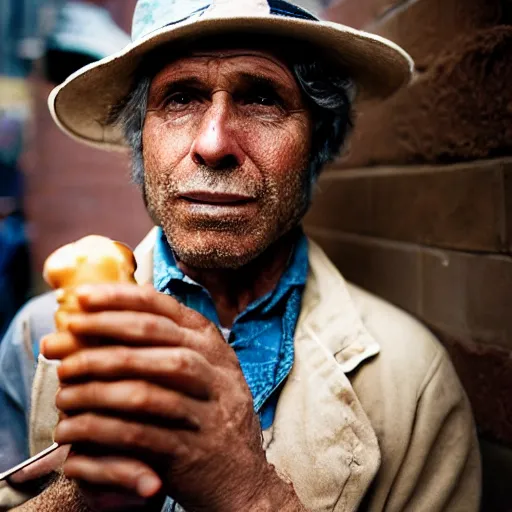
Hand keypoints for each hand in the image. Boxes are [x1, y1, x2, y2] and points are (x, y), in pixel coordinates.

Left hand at [42, 284, 285, 510]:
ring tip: (64, 382)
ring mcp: (206, 408)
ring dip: (96, 383)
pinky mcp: (191, 448)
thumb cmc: (209, 412)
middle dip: (102, 332)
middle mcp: (214, 368)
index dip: (119, 298)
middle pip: (153, 337)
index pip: (163, 308)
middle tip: (63, 337)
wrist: (241, 474)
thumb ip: (168, 343)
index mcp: (211, 343)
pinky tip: (74, 427)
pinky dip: (100, 429)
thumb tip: (110, 316)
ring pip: (143, 386)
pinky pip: (138, 433)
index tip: (82, 297)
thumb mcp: (203, 369)